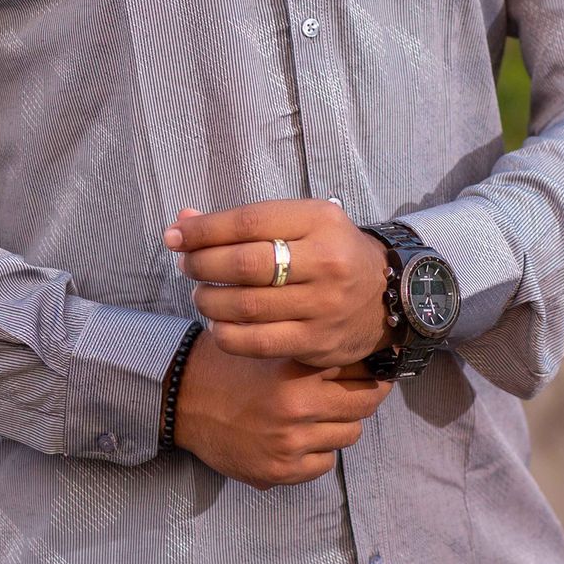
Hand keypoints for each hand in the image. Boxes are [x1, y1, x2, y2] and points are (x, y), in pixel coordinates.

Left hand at [163, 198, 392, 372]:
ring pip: (245, 306)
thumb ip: (243, 223)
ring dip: (208, 300)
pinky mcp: (317, 342)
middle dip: (202, 264)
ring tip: (200, 294)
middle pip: (244, 264)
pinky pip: (257, 342)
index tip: (174, 236)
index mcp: (320, 220)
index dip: (203, 230)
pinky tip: (218, 325)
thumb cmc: (331, 252)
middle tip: (186, 266)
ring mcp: (323, 305)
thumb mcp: (301, 222)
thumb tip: (182, 223)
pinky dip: (226, 334)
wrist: (388, 296)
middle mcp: (326, 261)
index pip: (248, 221)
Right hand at [165, 322, 395, 489]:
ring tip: (321, 414)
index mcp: (297, 375)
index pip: (360, 377)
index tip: (377, 373)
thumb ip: (313, 355)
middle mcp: (296, 411)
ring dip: (339, 425)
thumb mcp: (273, 348)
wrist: (184, 398)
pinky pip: (324, 464)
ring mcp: (289, 446)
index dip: (372, 373)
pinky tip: (302, 438)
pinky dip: (320, 452)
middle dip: (362, 399)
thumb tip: (365, 362)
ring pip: (347, 437)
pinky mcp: (278, 472)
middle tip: (357, 392)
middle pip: (361, 409)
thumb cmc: (230, 366)